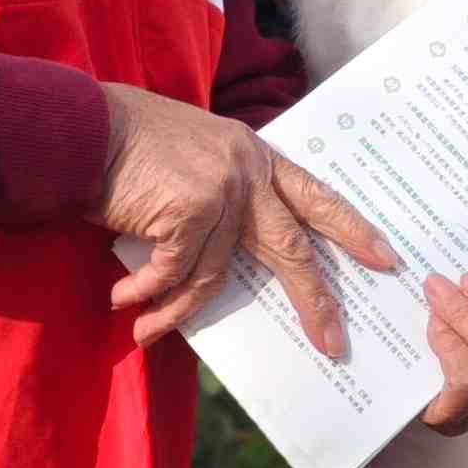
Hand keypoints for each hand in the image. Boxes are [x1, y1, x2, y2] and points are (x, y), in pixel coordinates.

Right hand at [95, 84, 401, 355]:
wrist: (83, 127)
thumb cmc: (131, 144)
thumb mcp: (197, 155)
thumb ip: (227, 193)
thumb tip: (235, 253)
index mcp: (257, 156)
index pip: (317, 197)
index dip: (352, 230)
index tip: (385, 259)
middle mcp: (247, 172)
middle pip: (292, 247)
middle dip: (314, 299)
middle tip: (333, 341)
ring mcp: (222, 191)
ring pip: (216, 273)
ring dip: (176, 308)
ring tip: (147, 330)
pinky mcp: (189, 211)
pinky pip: (175, 272)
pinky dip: (148, 293)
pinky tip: (125, 302)